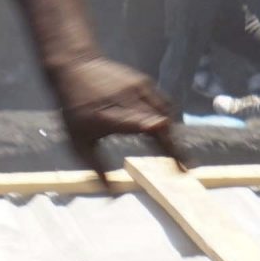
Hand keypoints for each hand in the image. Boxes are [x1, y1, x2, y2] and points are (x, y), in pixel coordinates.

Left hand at [48, 55, 181, 175]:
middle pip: (156, 123)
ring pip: (164, 113)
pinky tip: (166, 132)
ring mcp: (136, 88)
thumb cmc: (75, 110)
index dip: (146, 126)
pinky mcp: (144, 81)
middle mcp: (124, 100)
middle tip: (184, 169)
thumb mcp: (77, 141)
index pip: (130, 121)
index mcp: (105, 116)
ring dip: (172, 134)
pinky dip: (168, 119)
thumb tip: (112, 194)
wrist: (76, 66)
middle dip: (173, 147)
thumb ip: (96, 167)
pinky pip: (163, 103)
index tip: (162, 135)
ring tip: (178, 154)